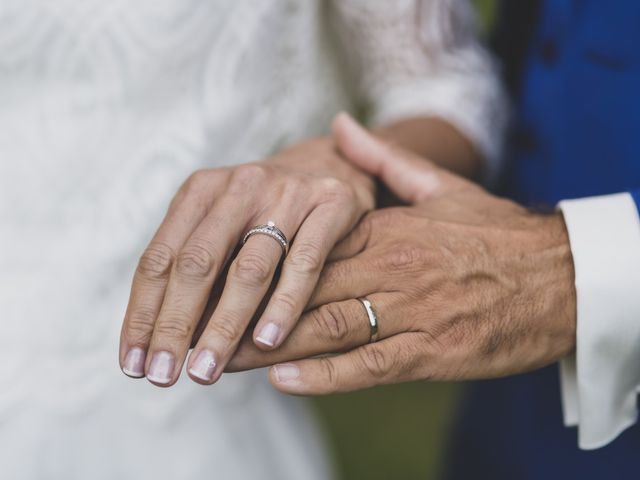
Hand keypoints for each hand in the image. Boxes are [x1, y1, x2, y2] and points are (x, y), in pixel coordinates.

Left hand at [119, 135, 374, 385]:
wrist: (331, 164)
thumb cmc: (267, 211)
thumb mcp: (223, 224)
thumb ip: (197, 269)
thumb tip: (164, 341)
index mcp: (200, 191)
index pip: (159, 259)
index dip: (141, 314)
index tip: (133, 364)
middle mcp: (239, 186)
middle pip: (196, 264)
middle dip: (175, 326)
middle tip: (163, 377)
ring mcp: (286, 193)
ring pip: (249, 269)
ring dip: (224, 326)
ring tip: (206, 371)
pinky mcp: (331, 204)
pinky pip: (304, 263)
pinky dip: (283, 305)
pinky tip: (266, 342)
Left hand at [228, 115, 576, 393]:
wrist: (561, 278)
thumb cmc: (496, 233)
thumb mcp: (442, 187)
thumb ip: (384, 159)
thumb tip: (340, 123)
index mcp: (386, 231)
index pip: (306, 246)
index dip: (256, 262)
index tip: (214, 273)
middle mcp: (391, 271)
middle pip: (303, 292)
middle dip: (246, 311)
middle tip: (197, 326)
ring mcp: (410, 315)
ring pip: (326, 331)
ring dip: (269, 346)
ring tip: (221, 358)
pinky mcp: (431, 354)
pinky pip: (367, 366)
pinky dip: (322, 375)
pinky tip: (282, 379)